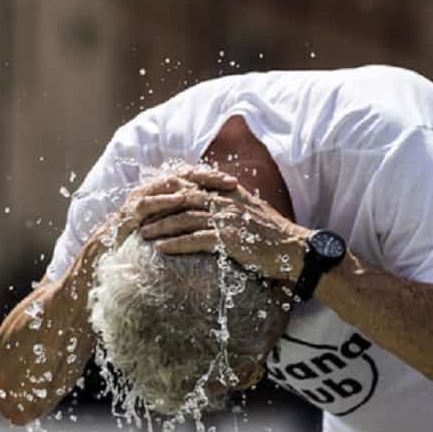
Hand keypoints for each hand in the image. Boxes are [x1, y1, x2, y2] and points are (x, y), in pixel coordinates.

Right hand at [87, 166, 238, 250]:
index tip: (236, 184)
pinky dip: (166, 200)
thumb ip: (182, 224)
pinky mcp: (128, 212)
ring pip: (169, 184)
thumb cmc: (138, 247)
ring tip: (214, 189)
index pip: (191, 178)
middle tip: (232, 183)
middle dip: (209, 179)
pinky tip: (183, 200)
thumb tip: (210, 227)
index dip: (213, 179)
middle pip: (185, 176)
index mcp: (160, 193)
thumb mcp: (164, 232)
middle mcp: (151, 190)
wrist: (104, 256)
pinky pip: (149, 202)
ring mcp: (138, 199)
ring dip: (193, 186)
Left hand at [140, 182, 308, 280]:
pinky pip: (196, 239)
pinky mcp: (230, 239)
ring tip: (142, 233)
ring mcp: (228, 218)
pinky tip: (161, 248)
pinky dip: (176, 243)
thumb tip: (210, 204)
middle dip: (157, 206)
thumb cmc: (272, 234)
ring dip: (161, 225)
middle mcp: (227, 200)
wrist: (295, 249)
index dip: (168, 187)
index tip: (150, 194)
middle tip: (138, 215)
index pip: (192, 181)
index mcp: (229, 191)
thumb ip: (229, 203)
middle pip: (182, 198)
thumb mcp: (250, 210)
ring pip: (185, 218)